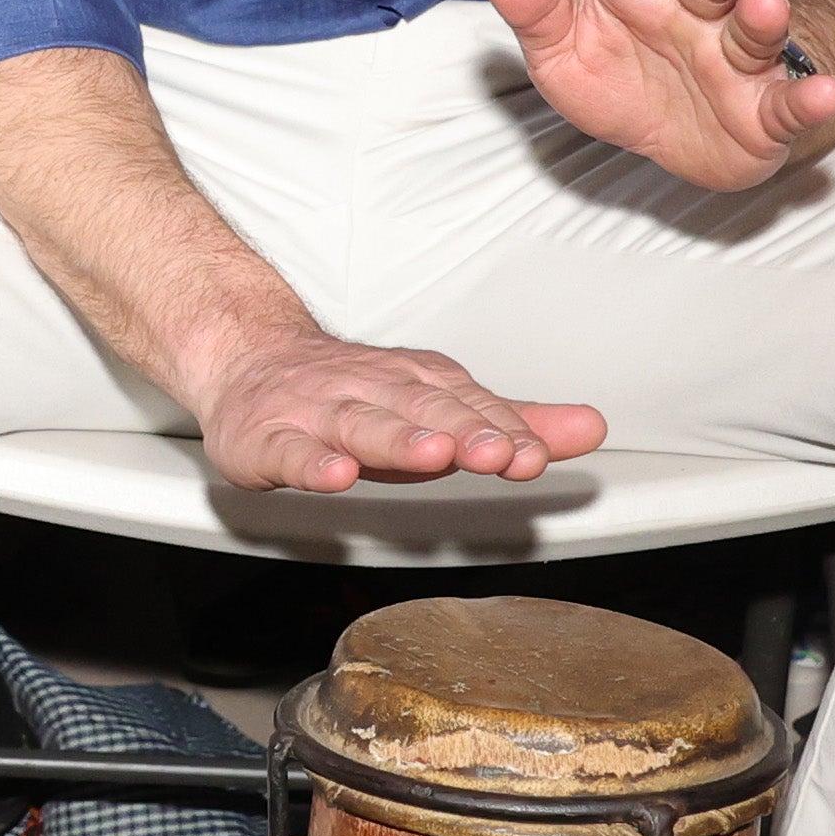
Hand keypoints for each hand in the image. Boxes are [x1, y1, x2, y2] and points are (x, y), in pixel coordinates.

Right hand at [186, 319, 602, 496]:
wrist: (246, 360)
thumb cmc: (350, 394)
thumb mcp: (436, 403)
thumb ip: (510, 422)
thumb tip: (587, 427)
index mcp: (416, 384)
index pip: (467, 405)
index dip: (502, 430)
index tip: (534, 452)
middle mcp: (371, 392)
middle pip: (422, 411)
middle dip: (464, 432)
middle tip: (503, 453)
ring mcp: (318, 415)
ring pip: (361, 425)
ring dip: (398, 439)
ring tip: (433, 454)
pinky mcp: (269, 440)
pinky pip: (290, 453)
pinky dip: (311, 464)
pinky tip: (336, 475)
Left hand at [479, 0, 834, 191]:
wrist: (669, 136)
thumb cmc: (615, 74)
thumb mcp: (561, 47)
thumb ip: (533, 7)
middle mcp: (697, 11)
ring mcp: (736, 58)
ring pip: (753, 30)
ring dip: (764, 17)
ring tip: (766, 6)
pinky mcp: (766, 110)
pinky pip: (789, 103)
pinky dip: (809, 99)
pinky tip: (824, 92)